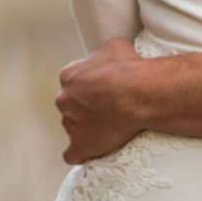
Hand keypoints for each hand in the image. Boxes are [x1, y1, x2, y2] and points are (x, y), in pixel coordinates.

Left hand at [56, 38, 148, 163]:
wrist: (138, 94)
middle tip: (109, 108)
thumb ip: (101, 54)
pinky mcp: (80, 145)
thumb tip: (106, 56)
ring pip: (74, 126)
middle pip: (71, 105)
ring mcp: (70, 124)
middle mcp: (64, 99)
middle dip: (85, 107)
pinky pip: (73, 154)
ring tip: (111, 127)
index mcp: (69, 76)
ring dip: (87, 127)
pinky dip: (81, 153)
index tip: (104, 90)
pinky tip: (91, 151)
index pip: (73, 82)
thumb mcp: (114, 46)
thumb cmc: (128, 68)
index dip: (90, 87)